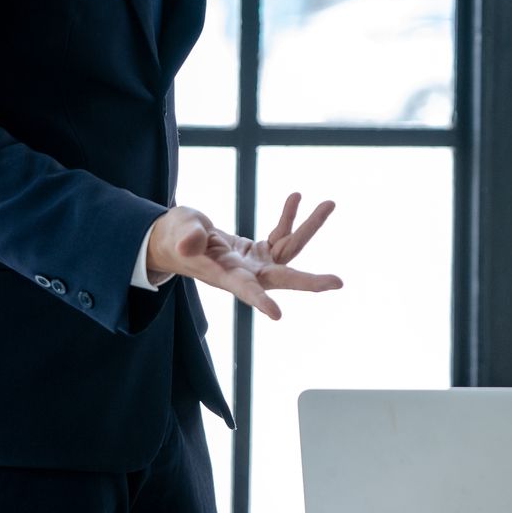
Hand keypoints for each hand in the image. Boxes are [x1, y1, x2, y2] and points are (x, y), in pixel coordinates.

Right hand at [145, 193, 339, 317]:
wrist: (176, 239)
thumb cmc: (173, 238)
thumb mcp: (177, 233)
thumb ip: (187, 238)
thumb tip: (190, 244)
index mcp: (224, 276)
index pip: (245, 290)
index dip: (260, 300)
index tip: (276, 314)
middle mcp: (246, 274)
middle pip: (283, 277)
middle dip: (310, 281)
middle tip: (338, 282)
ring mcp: (256, 263)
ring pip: (289, 248)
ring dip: (310, 227)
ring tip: (329, 203)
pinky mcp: (260, 251)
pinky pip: (280, 233)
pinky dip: (289, 216)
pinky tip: (296, 197)